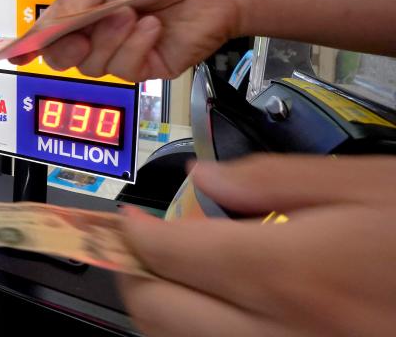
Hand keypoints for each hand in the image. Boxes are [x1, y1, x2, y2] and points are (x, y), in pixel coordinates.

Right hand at [11, 0, 245, 79]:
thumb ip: (68, 6)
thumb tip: (37, 35)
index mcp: (84, 5)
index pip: (48, 32)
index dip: (30, 46)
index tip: (17, 55)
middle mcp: (98, 31)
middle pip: (62, 57)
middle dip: (69, 43)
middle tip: (86, 26)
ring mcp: (121, 51)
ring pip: (91, 65)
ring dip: (110, 38)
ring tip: (133, 13)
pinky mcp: (145, 67)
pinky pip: (123, 70)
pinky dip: (135, 46)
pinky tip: (152, 27)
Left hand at [119, 155, 395, 335]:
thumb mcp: (367, 185)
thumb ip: (272, 178)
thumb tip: (203, 177)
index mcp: (285, 271)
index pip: (167, 254)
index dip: (134, 230)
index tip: (130, 217)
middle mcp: (279, 332)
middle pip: (158, 311)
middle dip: (135, 273)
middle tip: (142, 246)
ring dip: (164, 308)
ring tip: (174, 275)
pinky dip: (201, 331)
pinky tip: (221, 307)